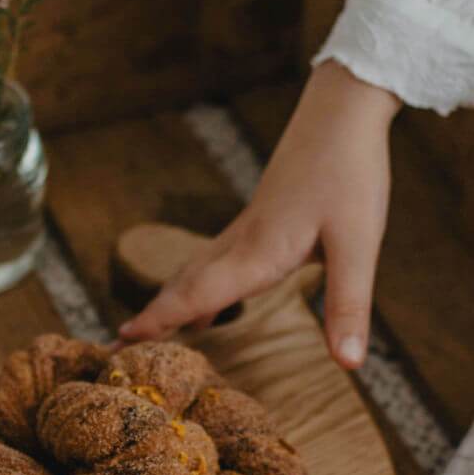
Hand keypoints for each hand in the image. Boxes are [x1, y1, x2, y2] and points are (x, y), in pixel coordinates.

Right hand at [118, 60, 399, 367]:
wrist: (343, 109)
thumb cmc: (350, 172)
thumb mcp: (359, 245)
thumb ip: (348, 306)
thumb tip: (349, 365)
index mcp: (257, 252)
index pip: (198, 294)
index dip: (161, 320)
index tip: (122, 341)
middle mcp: (242, 242)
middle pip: (184, 285)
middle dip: (151, 318)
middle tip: (114, 347)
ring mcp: (247, 228)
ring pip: (195, 271)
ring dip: (170, 302)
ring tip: (148, 331)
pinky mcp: (259, 220)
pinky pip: (214, 261)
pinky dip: (196, 286)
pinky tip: (205, 302)